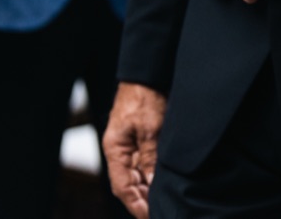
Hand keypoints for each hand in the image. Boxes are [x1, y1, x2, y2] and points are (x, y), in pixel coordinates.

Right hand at [103, 82, 165, 217]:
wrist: (147, 74)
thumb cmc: (144, 97)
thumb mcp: (150, 128)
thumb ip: (150, 157)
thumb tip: (151, 184)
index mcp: (116, 150)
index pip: (123, 187)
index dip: (136, 204)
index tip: (149, 215)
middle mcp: (121, 151)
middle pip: (130, 184)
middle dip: (143, 201)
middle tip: (161, 212)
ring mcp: (131, 145)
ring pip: (138, 176)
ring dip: (149, 190)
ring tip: (164, 203)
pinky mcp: (143, 139)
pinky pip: (145, 164)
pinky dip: (153, 175)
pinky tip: (163, 183)